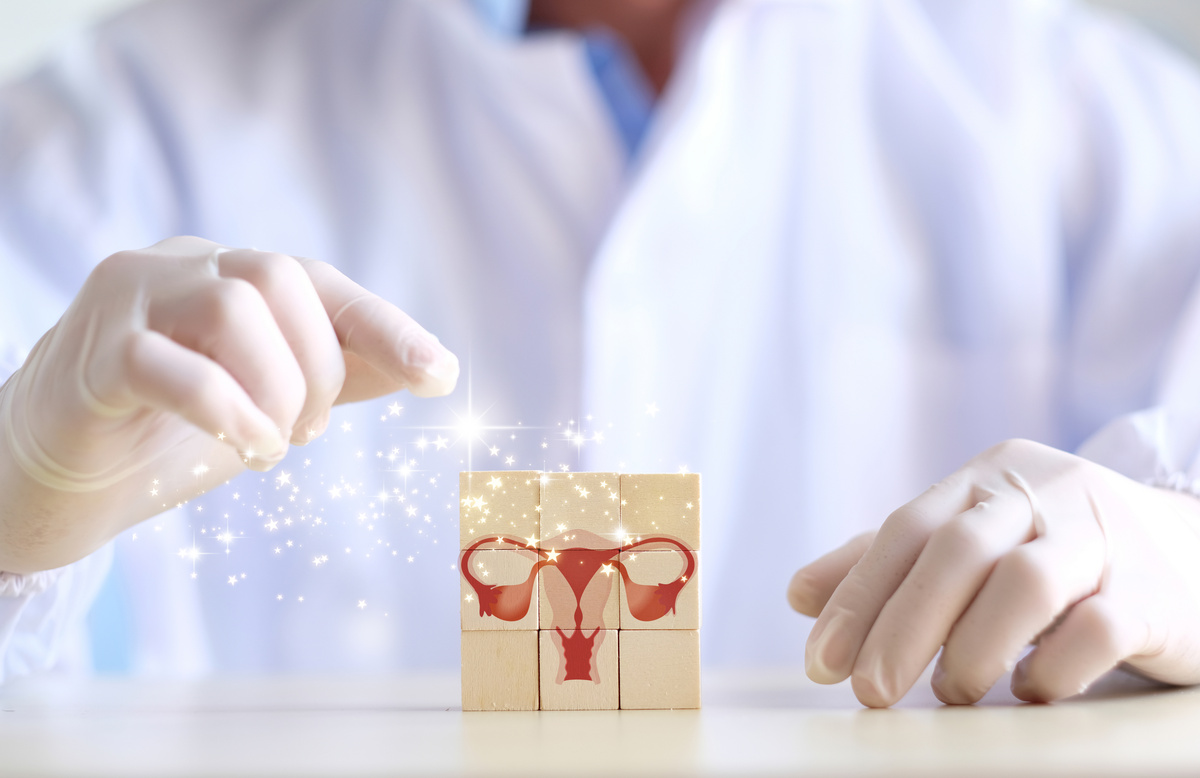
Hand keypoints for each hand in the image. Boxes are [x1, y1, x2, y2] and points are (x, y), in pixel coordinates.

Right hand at [0, 236, 457, 571]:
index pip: (319, 281)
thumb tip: (431, 366)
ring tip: (269, 444)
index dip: (385, 327)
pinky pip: (168, 366)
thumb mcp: (269, 400)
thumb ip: (338, 375)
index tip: (440, 377)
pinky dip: (226, 412)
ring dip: (275, 389)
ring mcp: (127, 304)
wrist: (50, 475)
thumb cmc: (167, 430)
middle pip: (279, 279)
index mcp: (226, 275)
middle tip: (306, 432)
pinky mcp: (89, 360)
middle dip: (318, 367)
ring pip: (231, 307)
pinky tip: (245, 448)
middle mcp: (179, 269)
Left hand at [787, 438, 1199, 705]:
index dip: (858, 595)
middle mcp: (1045, 493)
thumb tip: (800, 595)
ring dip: (972, 647)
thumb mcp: (975, 543)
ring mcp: (1106, 538)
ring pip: (1025, 582)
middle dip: (901, 626)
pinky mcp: (1158, 593)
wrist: (1194, 554)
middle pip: (957, 551)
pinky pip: (1100, 627)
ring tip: (951, 693)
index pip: (906, 529)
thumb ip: (890, 564)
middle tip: (869, 691)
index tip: (821, 660)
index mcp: (990, 477)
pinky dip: (1053, 666)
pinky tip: (1030, 691)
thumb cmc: (1060, 554)